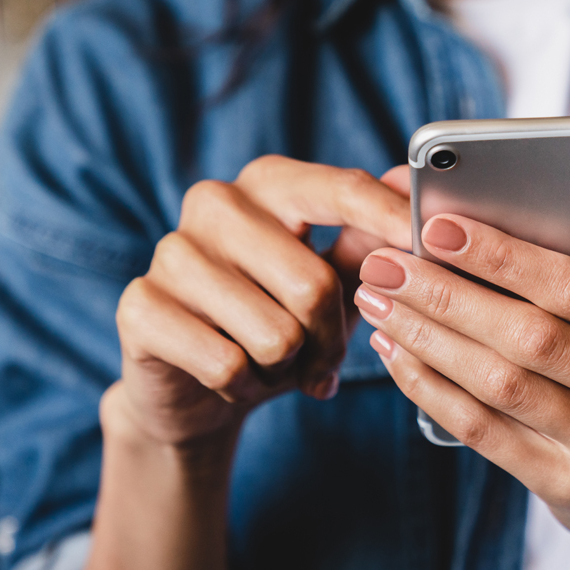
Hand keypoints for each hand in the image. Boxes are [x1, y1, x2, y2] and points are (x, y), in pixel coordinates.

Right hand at [112, 157, 410, 447]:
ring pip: (274, 333)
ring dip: (287, 367)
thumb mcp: (333, 280)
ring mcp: (171, 251)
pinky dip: (245, 386)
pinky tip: (234, 377)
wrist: (196, 386)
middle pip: (313, 283)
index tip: (430, 243)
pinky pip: (227, 364)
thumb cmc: (278, 320)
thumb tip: (412, 189)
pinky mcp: (139, 306)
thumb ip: (370, 238)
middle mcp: (216, 202)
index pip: (341, 189)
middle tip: (323, 359)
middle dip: (330, 339)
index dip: (390, 220)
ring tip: (273, 363)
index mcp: (270, 183)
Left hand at [353, 211, 569, 549]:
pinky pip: (484, 431)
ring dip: (427, 338)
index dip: (506, 257)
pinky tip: (397, 352)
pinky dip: (431, 387)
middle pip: (532, 338)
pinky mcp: (567, 488)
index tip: (439, 227)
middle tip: (387, 264)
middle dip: (448, 295)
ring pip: (500, 386)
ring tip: (379, 300)